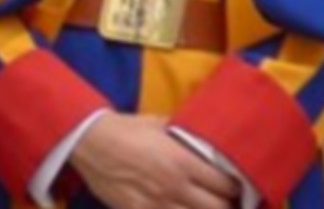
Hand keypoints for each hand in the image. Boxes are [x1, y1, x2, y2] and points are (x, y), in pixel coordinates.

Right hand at [70, 114, 241, 208]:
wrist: (88, 141)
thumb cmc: (124, 129)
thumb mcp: (159, 124)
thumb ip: (184, 136)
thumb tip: (202, 140)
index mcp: (183, 162)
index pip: (226, 185)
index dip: (235, 188)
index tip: (235, 187)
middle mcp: (175, 186)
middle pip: (218, 208)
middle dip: (227, 206)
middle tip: (226, 202)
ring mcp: (157, 204)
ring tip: (203, 207)